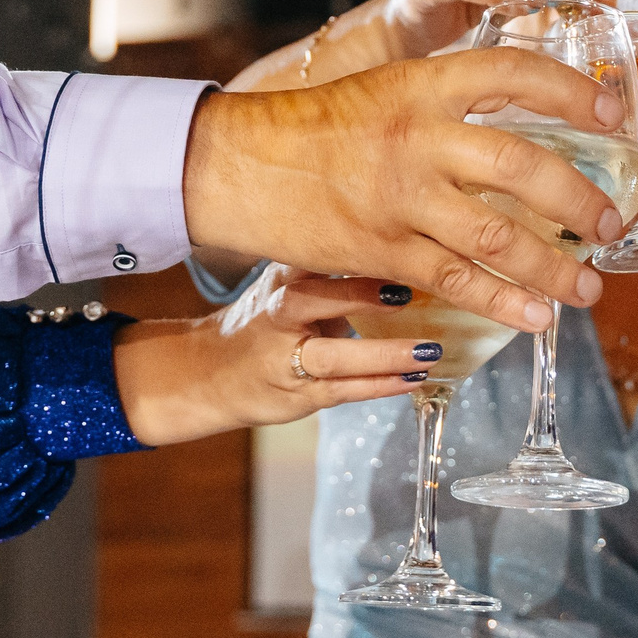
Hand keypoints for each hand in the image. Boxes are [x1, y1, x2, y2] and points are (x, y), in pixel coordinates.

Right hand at [114, 268, 439, 445]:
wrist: (210, 375)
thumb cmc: (260, 323)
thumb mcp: (282, 283)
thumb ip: (326, 267)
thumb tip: (394, 242)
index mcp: (280, 282)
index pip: (310, 258)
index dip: (349, 252)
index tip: (393, 243)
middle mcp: (279, 317)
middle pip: (313, 301)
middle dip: (359, 296)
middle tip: (407, 294)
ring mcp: (288, 360)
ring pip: (335, 358)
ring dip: (385, 355)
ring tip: (428, 350)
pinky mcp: (300, 395)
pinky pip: (345, 391)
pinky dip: (381, 385)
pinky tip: (413, 378)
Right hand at [182, 52, 626, 331]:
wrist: (243, 164)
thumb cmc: (320, 125)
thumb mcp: (391, 89)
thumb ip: (453, 101)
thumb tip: (530, 116)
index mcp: (423, 84)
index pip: (515, 73)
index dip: (572, 92)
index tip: (614, 115)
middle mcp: (419, 138)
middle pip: (523, 168)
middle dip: (580, 201)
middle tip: (611, 222)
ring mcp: (402, 199)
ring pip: (498, 238)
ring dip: (554, 267)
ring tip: (588, 285)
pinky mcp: (383, 250)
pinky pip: (456, 282)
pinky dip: (503, 302)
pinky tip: (536, 315)